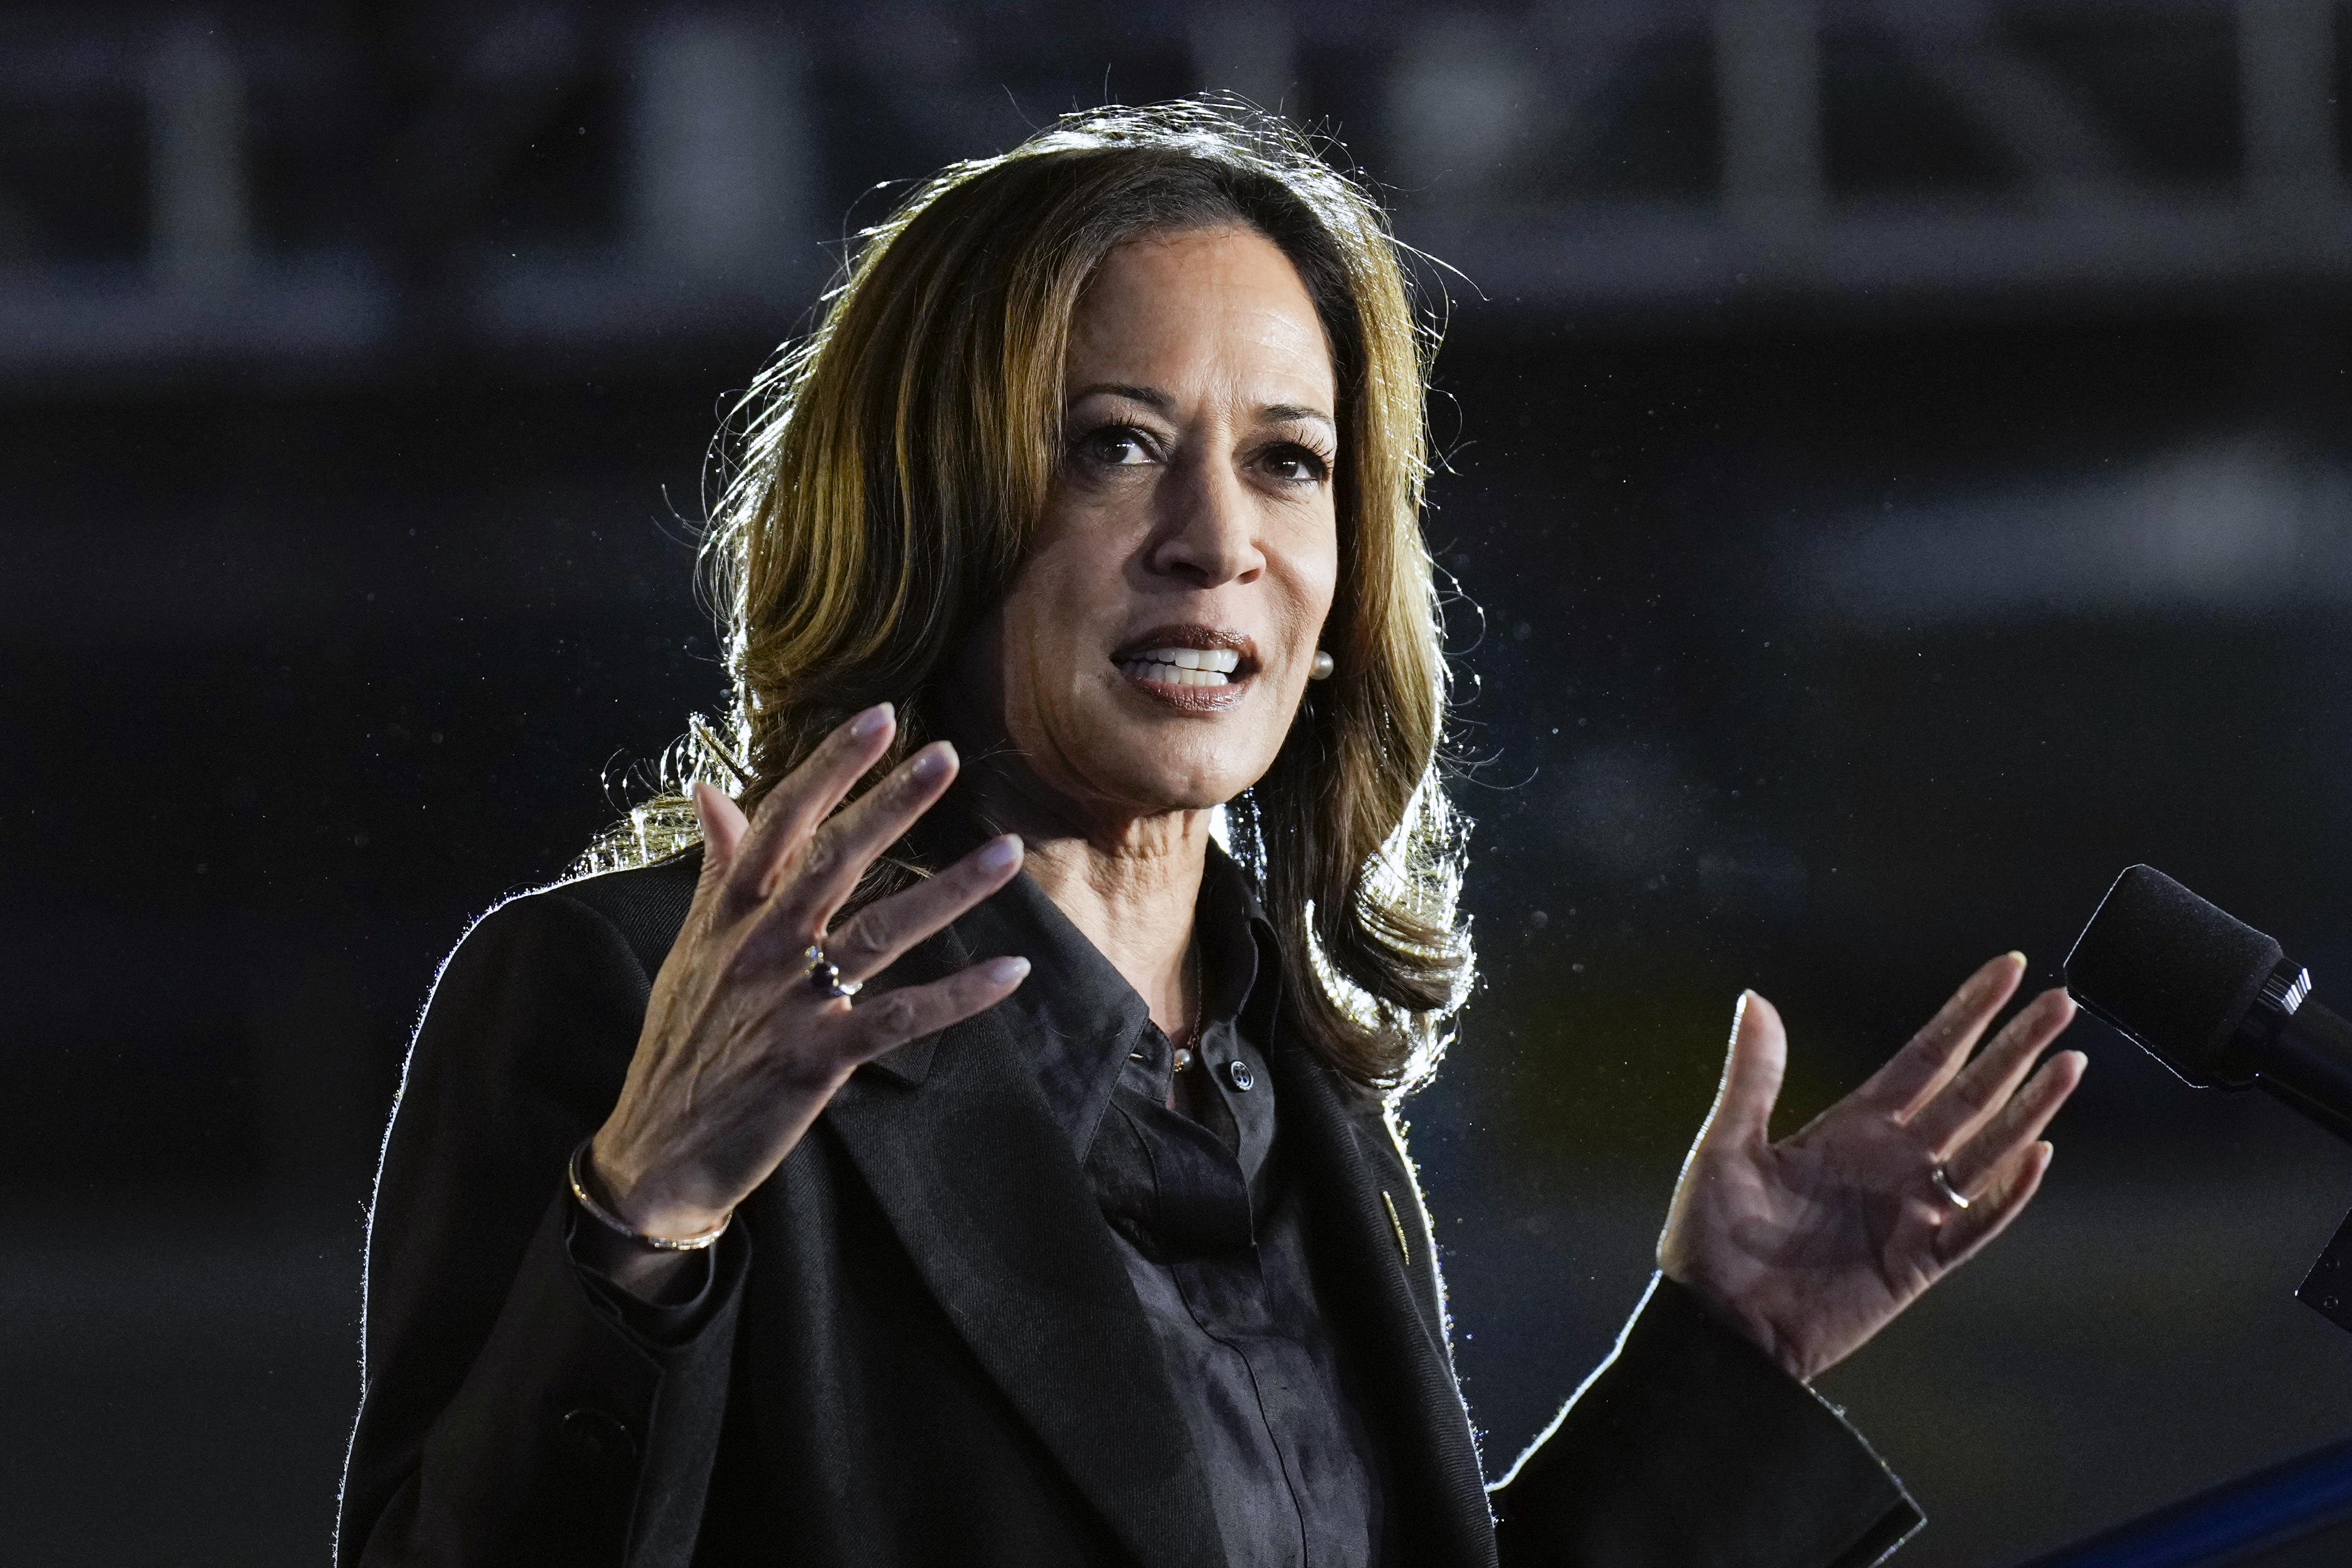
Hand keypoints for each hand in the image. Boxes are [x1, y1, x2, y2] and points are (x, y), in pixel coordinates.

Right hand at [581, 703, 1028, 1290]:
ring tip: (1006, 851)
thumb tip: (708, 790)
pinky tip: (1010, 972)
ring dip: (948, 891)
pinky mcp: (816, 1061)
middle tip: (946, 755)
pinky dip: (957, 996)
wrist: (655, 1152)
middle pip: (832, 860)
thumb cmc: (681, 1044)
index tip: (879, 718)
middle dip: (890, 804)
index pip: (779, 821)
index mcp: (728, 914)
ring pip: (878, 931)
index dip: (829, 767)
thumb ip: (715, 868)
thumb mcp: (690, 948)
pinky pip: (899, 1019)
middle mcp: (758, 947)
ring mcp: (787, 1004)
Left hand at [1657, 953, 2084, 1382]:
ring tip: (2070, 1062)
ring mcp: (1910, 1210)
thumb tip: (1755, 998)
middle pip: (1969, 1092)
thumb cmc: (1710, 1239)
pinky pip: (1975, 1225)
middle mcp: (1891, 1161)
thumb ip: (1753, 1076)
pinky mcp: (1917, 1262)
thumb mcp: (1724, 1146)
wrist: (1718, 1325)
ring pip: (1986, 1149)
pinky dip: (2007, 1193)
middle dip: (2014, 1047)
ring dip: (2028, 1108)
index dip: (1967, 1014)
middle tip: (2061, 1002)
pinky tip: (2038, 1155)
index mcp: (1850, 1127)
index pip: (1924, 1057)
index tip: (2008, 970)